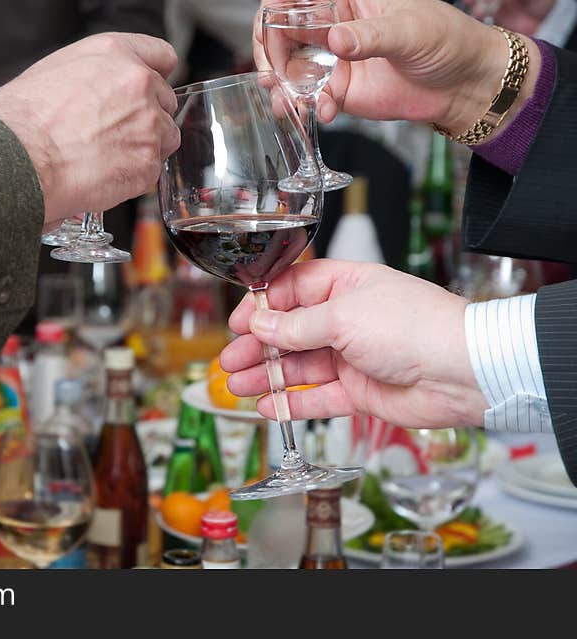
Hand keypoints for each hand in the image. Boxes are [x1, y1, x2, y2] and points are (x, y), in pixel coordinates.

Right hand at [0, 32, 178, 223]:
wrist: (22, 160)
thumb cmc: (21, 121)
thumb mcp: (43, 73)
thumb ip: (73, 75)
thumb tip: (31, 90)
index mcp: (114, 53)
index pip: (160, 55)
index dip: (156, 74)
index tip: (150, 89)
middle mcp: (139, 83)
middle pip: (165, 99)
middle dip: (146, 116)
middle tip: (114, 133)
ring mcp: (149, 124)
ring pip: (165, 136)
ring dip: (145, 147)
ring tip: (109, 158)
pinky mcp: (148, 162)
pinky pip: (152, 170)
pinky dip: (134, 176)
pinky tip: (106, 176)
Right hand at [220, 260, 487, 428]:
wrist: (462, 372)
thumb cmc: (415, 327)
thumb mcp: (344, 317)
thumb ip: (297, 326)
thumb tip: (260, 326)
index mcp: (345, 287)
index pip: (292, 291)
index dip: (262, 307)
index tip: (238, 324)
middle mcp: (346, 320)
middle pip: (289, 332)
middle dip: (257, 347)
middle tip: (229, 361)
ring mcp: (351, 357)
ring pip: (298, 366)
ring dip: (267, 376)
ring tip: (236, 387)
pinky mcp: (358, 391)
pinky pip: (317, 397)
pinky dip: (292, 402)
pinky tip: (267, 406)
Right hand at [255, 0, 539, 137]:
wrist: (460, 84)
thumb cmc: (444, 39)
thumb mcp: (409, 31)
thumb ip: (369, 35)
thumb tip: (335, 39)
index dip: (272, 7)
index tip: (270, 32)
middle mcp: (330, 21)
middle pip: (279, 31)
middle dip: (271, 56)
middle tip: (274, 77)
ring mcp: (329, 55)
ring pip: (287, 67)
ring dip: (282, 88)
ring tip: (290, 104)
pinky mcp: (334, 86)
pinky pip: (306, 96)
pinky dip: (307, 107)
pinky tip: (325, 111)